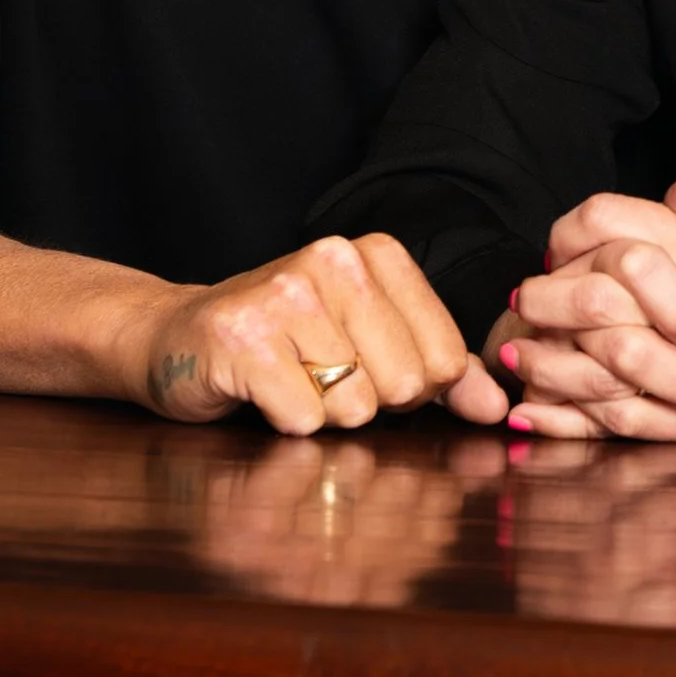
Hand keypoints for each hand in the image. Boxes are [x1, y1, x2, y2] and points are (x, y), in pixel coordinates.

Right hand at [140, 232, 508, 435]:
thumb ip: (442, 374)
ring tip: (290, 381)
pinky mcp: (242, 337)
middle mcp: (334, 259)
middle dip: (367, 403)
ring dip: (324, 415)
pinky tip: (260, 391)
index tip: (365, 368)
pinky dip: (285, 422)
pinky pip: (303, 419)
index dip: (411, 389)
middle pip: (404, 385)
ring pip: (354, 406)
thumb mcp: (373, 346)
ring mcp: (285, 294)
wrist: (178, 340)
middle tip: (320, 377)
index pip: (444, 359)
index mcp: (378, 254)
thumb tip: (497, 409)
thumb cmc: (288, 347)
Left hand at [474, 172, 675, 439]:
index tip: (557, 249)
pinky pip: (618, 422)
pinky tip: (528, 410)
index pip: (605, 223)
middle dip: (545, 298)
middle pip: (594, 296)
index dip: (568, 233)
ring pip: (600, 367)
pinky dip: (565, 420)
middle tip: (525, 300)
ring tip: (517, 352)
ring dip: (546, 361)